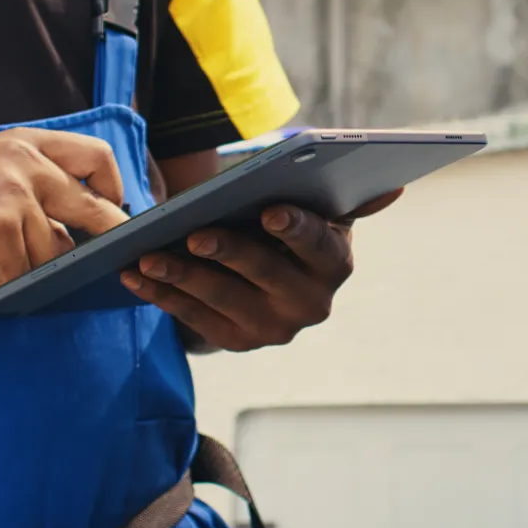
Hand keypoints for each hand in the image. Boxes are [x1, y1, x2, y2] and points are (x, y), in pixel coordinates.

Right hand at [0, 127, 127, 294]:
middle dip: (104, 240)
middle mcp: (22, 162)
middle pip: (93, 208)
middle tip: (109, 261)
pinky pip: (20, 275)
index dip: (114, 187)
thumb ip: (32, 192)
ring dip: (19, 270)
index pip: (95, 156)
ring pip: (51, 254)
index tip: (116, 210)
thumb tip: (79, 234)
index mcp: (22, 144)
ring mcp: (12, 194)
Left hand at [120, 190, 402, 351]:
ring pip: (221, 299)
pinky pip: (192, 318)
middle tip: (193, 235)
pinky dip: (161, 295)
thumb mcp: (319, 210)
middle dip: (226, 253)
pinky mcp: (235, 341)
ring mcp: (272, 329)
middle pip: (264, 275)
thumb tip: (394, 185)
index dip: (295, 228)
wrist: (269, 274)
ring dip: (180, 277)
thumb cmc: (290, 226)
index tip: (270, 211)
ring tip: (146, 257)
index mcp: (335, 264)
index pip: (318, 246)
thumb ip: (346, 196)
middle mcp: (310, 304)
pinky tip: (134, 275)